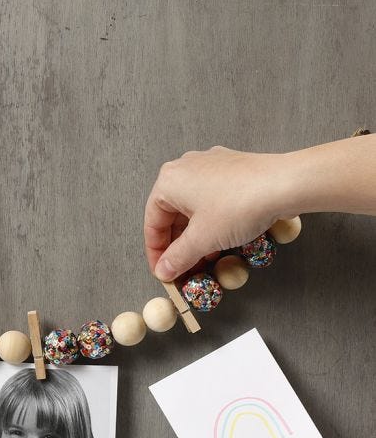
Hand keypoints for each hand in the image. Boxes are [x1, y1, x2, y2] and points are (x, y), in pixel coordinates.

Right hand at [143, 146, 291, 280]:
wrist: (286, 184)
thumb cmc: (239, 206)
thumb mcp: (202, 240)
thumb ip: (177, 258)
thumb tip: (164, 271)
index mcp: (169, 181)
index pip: (152, 223)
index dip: (156, 253)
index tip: (162, 272)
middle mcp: (185, 168)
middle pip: (171, 215)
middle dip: (177, 246)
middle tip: (182, 269)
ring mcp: (209, 166)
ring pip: (192, 209)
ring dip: (194, 237)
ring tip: (203, 259)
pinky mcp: (231, 169)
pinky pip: (211, 200)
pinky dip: (210, 222)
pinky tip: (220, 240)